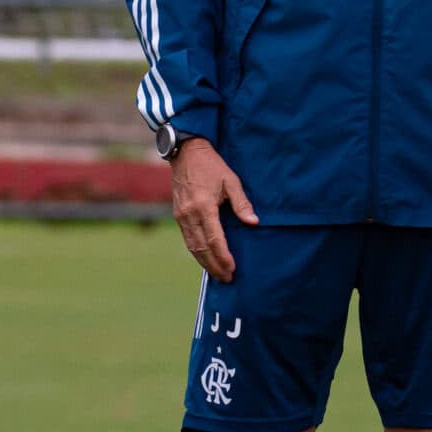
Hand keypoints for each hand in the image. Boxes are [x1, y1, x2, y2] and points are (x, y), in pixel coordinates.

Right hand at [169, 137, 258, 281]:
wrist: (186, 153)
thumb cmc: (211, 165)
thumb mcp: (231, 180)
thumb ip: (241, 203)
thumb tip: (254, 222)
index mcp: (203, 206)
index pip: (214, 239)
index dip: (223, 256)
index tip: (232, 269)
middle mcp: (189, 214)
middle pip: (202, 248)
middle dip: (215, 266)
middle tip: (227, 279)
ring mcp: (181, 216)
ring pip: (192, 246)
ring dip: (205, 263)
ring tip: (218, 274)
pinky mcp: (178, 215)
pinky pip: (188, 239)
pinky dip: (197, 252)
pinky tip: (206, 259)